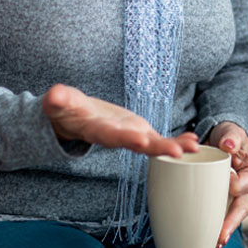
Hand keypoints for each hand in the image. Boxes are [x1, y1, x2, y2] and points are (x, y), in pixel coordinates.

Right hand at [42, 84, 198, 157]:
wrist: (74, 120)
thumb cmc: (66, 110)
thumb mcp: (60, 102)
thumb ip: (59, 100)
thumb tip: (54, 95)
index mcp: (96, 129)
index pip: (110, 135)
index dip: (124, 137)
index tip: (140, 140)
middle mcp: (116, 137)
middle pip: (136, 144)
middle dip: (156, 148)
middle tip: (176, 152)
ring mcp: (129, 137)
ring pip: (152, 145)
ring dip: (172, 148)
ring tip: (193, 148)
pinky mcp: (138, 134)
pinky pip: (159, 140)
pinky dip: (176, 142)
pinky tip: (194, 142)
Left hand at [207, 122, 247, 247]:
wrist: (220, 141)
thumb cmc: (228, 136)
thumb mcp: (231, 131)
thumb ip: (231, 136)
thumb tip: (228, 145)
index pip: (245, 184)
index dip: (235, 185)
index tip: (226, 181)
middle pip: (241, 208)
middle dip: (231, 223)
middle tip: (220, 236)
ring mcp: (237, 199)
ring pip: (233, 217)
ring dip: (224, 231)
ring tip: (214, 244)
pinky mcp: (225, 203)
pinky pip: (222, 217)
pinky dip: (215, 228)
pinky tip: (207, 239)